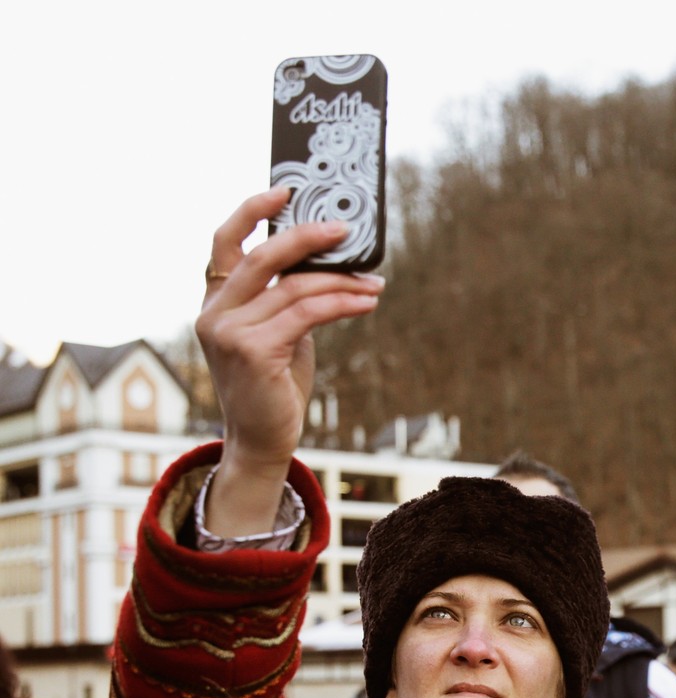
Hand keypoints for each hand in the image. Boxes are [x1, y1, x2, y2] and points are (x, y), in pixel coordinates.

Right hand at [195, 188, 384, 536]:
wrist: (261, 440)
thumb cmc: (273, 386)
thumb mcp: (277, 334)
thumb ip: (287, 300)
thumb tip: (329, 264)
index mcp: (214, 303)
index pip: (224, 244)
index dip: (250, 212)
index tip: (283, 191)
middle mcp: (213, 313)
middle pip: (262, 257)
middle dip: (307, 238)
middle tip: (345, 230)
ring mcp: (229, 332)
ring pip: (293, 288)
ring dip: (340, 281)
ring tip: (373, 283)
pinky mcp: (252, 351)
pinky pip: (306, 314)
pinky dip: (341, 303)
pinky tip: (366, 302)